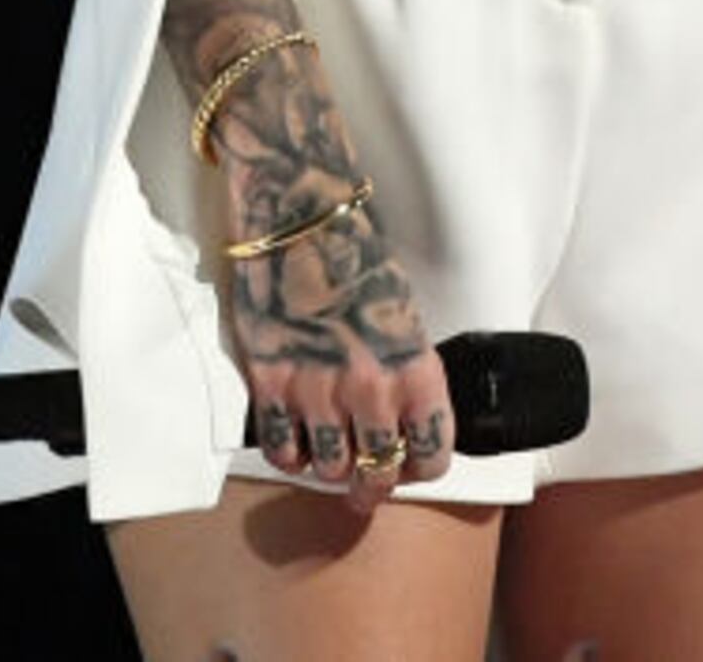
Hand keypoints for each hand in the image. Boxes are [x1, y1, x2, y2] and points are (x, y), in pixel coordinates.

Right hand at [228, 176, 454, 505]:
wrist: (302, 219)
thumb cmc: (357, 256)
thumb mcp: (405, 316)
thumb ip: (406, 374)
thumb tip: (402, 418)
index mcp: (416, 368)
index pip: (432, 453)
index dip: (423, 468)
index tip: (413, 464)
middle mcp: (370, 390)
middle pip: (378, 474)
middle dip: (376, 483)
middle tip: (368, 483)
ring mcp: (316, 391)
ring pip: (330, 470)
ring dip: (333, 469)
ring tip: (332, 454)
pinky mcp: (270, 385)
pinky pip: (282, 451)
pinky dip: (290, 455)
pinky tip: (296, 442)